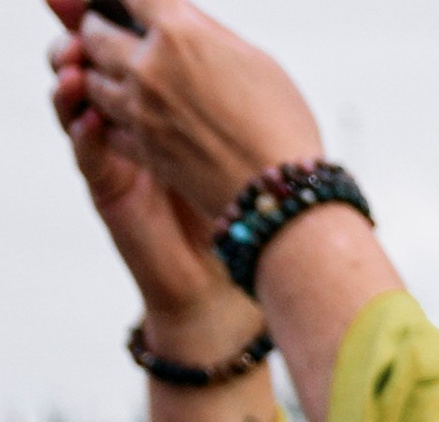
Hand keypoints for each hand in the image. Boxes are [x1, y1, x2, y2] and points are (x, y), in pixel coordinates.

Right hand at [49, 4, 239, 324]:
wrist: (241, 254)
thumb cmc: (244, 181)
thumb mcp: (229, 113)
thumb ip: (208, 68)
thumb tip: (193, 19)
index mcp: (157, 82)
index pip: (122, 31)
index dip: (103, 7)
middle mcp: (128, 106)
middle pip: (85, 51)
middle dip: (78, 31)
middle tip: (79, 19)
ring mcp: (113, 142)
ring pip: (70, 93)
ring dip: (68, 74)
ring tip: (75, 66)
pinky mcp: (108, 181)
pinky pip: (84, 146)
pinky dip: (81, 126)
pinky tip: (87, 113)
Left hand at [50, 0, 320, 233]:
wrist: (284, 201)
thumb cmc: (283, 130)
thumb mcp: (255, 61)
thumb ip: (208, 34)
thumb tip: (182, 18)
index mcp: (179, 32)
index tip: (133, 5)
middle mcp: (149, 67)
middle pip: (94, 33)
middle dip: (98, 30)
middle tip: (106, 33)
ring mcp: (140, 112)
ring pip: (90, 80)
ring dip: (97, 75)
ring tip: (112, 77)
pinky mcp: (141, 151)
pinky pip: (105, 125)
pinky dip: (109, 119)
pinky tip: (126, 118)